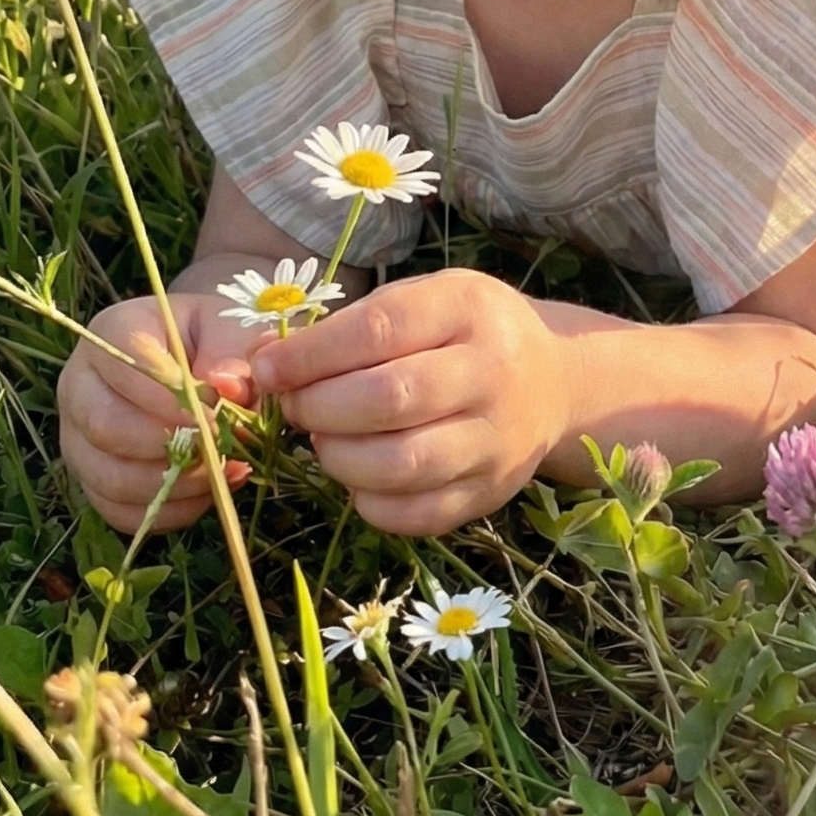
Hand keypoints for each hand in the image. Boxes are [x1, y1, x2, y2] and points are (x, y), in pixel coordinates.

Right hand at [57, 290, 259, 533]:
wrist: (201, 357)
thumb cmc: (213, 338)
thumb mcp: (230, 331)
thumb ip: (235, 357)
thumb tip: (229, 392)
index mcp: (111, 334)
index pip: (125, 362)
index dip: (171, 393)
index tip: (216, 410)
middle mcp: (81, 385)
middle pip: (106, 426)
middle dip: (171, 445)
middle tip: (220, 446)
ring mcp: (78, 437)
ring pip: (109, 477)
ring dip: (173, 484)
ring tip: (222, 471)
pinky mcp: (91, 479)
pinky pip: (120, 511)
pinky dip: (168, 511)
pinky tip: (208, 492)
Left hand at [250, 270, 569, 534]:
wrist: (553, 381)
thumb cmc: (463, 333)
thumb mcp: (420, 302)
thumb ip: (347, 329)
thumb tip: (262, 367)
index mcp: (468, 307)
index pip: (381, 330)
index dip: (312, 354)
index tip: (268, 370)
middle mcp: (492, 372)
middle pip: (391, 399)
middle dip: (322, 408)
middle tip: (297, 408)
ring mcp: (497, 438)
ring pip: (404, 464)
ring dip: (341, 459)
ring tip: (327, 442)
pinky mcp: (492, 492)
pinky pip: (419, 513)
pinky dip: (372, 503)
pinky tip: (360, 478)